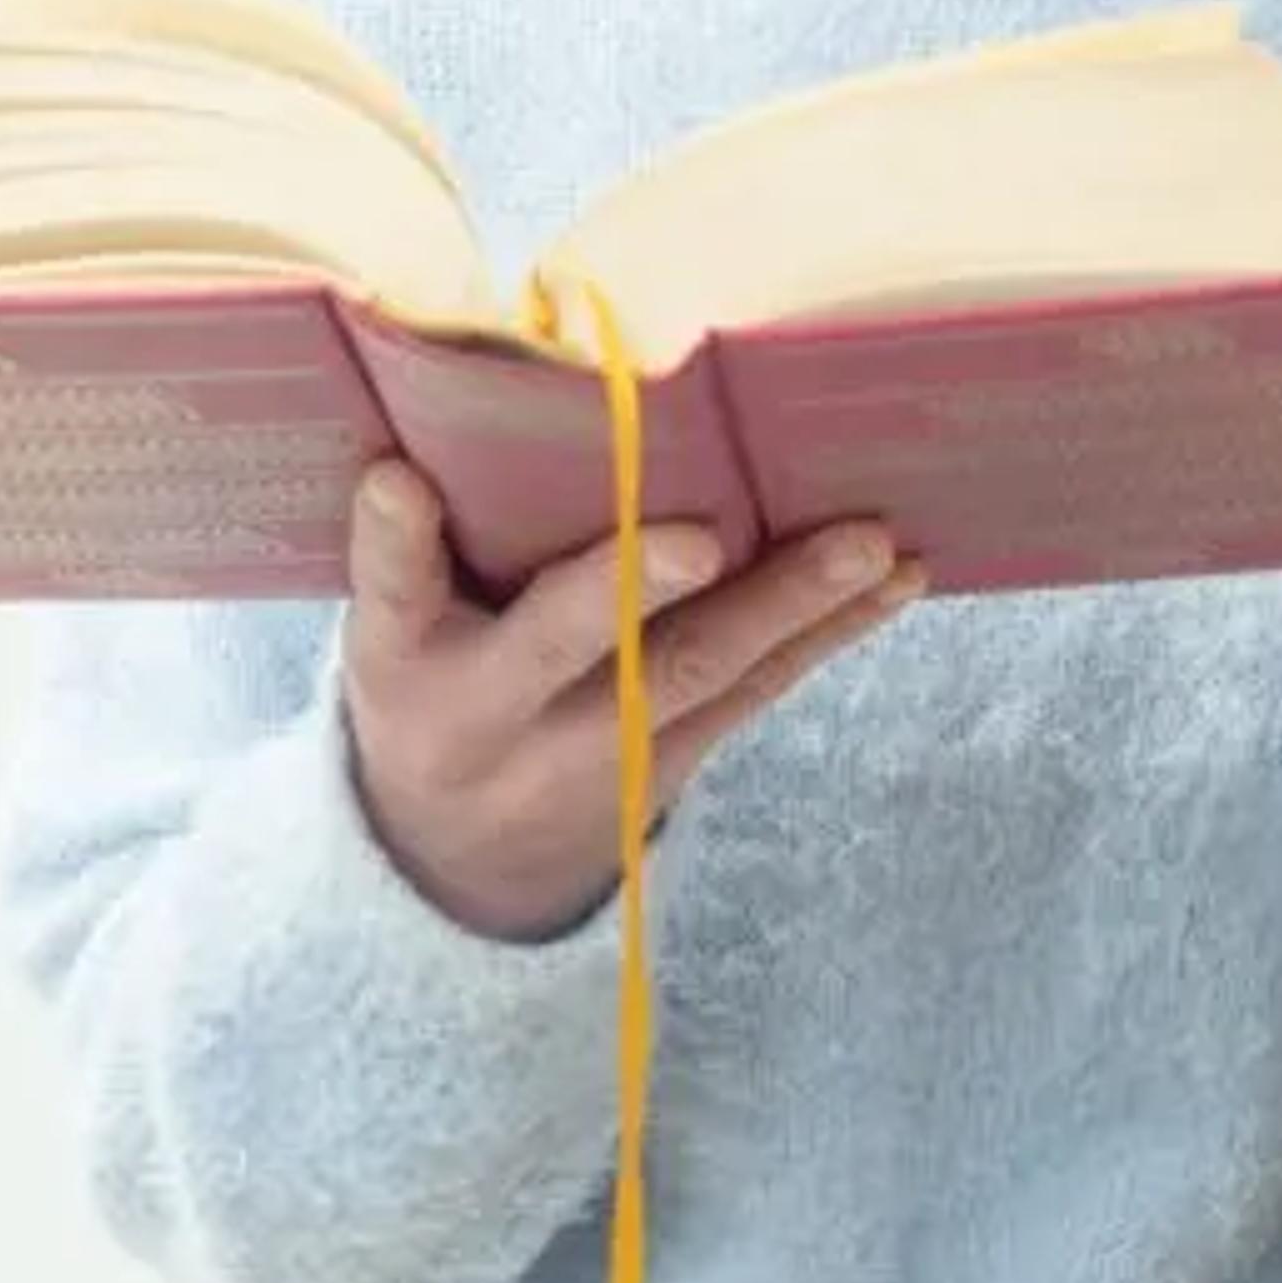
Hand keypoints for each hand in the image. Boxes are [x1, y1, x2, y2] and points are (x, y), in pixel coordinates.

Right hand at [339, 461, 922, 941]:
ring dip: (789, 603)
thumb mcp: (391, 628)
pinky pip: (755, 689)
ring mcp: (594, 752)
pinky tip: (893, 577)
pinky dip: (828, 630)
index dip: (394, 542)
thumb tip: (446, 418)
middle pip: (568, 647)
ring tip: (867, 543)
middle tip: (698, 540)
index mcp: (404, 662)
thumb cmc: (429, 684)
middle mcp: (496, 715)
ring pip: (696, 671)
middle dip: (634, 591)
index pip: (387, 596)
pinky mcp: (670, 763)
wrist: (457, 864)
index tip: (398, 479)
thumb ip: (414, 547)